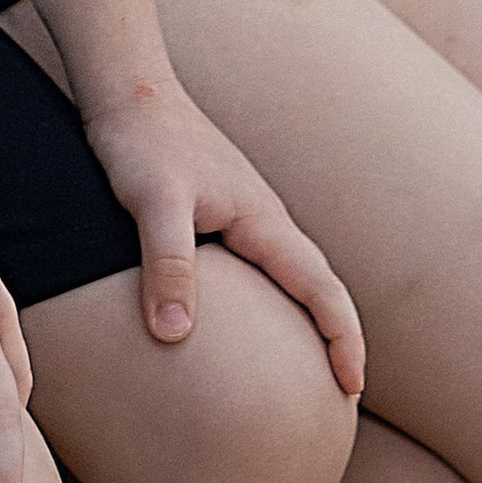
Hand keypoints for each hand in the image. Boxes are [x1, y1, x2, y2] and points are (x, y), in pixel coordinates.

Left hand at [78, 72, 364, 395]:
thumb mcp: (153, 202)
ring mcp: (245, 214)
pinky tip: (252, 318)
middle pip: (319, 284)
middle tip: (347, 392)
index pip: (321, 289)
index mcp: (262, 220)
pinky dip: (277, 299)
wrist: (127, 90)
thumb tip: (174, 336)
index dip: (344, 339)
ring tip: (311, 366)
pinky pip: (264, 266)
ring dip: (312, 318)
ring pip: (293, 274)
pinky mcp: (221, 211)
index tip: (353, 388)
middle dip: (340, 336)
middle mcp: (264, 218)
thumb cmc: (141, 142)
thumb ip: (167, 263)